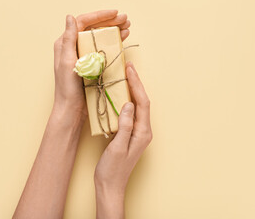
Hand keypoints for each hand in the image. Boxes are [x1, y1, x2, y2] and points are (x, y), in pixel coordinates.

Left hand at [52, 10, 130, 118]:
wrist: (72, 109)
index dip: (100, 15)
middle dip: (110, 22)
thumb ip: (69, 39)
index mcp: (66, 43)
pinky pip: (103, 48)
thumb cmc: (67, 88)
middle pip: (93, 28)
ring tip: (127, 27)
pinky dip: (113, 42)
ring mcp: (83, 55)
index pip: (84, 22)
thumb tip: (70, 18)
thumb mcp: (67, 62)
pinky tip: (122, 39)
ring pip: (99, 37)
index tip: (115, 13)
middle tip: (126, 19)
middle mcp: (74, 47)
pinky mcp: (91, 64)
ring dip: (113, 30)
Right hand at [94, 62, 151, 218]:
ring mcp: (138, 133)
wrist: (110, 186)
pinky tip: (118, 95)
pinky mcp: (130, 135)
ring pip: (137, 106)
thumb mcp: (117, 147)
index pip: (143, 103)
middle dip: (136, 84)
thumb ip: (125, 125)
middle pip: (142, 102)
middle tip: (127, 67)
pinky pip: (131, 113)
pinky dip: (125, 100)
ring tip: (123, 76)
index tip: (129, 70)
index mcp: (143, 132)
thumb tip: (129, 104)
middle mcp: (144, 131)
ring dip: (131, 90)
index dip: (136, 84)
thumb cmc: (113, 169)